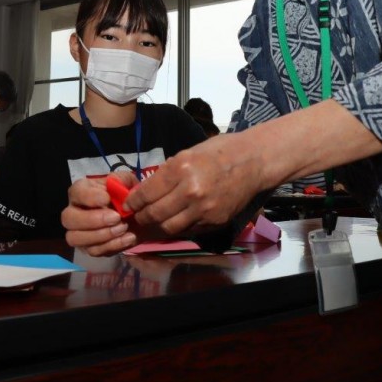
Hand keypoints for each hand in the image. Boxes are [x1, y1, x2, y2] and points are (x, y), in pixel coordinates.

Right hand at [61, 175, 137, 256]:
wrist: (138, 217)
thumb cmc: (126, 196)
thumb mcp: (127, 182)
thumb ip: (121, 179)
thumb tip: (114, 184)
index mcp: (81, 191)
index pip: (76, 192)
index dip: (89, 197)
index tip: (107, 199)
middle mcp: (74, 212)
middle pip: (68, 219)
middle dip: (92, 220)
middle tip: (116, 217)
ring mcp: (78, 232)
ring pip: (75, 238)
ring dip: (101, 235)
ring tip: (124, 228)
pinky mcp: (89, 248)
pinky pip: (94, 251)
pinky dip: (112, 246)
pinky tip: (128, 237)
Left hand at [124, 132, 265, 237]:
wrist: (253, 161)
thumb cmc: (220, 151)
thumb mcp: (187, 153)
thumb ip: (168, 172)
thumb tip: (146, 189)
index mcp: (181, 168)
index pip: (146, 193)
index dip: (133, 201)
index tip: (128, 204)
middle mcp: (190, 191)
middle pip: (154, 213)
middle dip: (141, 216)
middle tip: (137, 215)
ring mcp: (204, 209)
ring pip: (169, 227)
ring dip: (157, 225)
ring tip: (153, 220)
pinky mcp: (214, 221)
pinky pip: (188, 230)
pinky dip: (178, 227)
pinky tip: (174, 221)